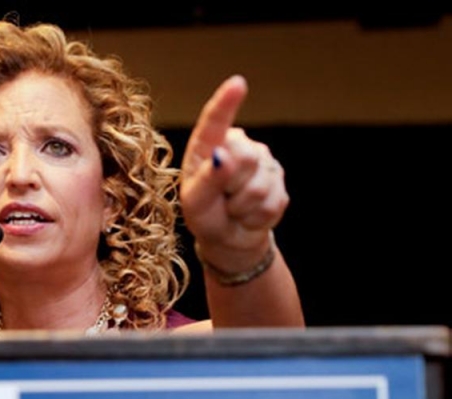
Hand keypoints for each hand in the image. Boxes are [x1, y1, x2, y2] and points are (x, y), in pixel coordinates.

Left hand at [179, 75, 288, 271]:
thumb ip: (207, 179)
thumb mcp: (194, 202)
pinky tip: (249, 214)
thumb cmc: (204, 216)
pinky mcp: (280, 183)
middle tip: (222, 199)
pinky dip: (257, 217)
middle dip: (232, 188)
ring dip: (243, 207)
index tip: (237, 84)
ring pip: (260, 186)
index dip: (226, 104)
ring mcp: (262, 163)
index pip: (215, 123)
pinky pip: (273, 202)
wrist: (228, 239)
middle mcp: (238, 147)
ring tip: (233, 208)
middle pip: (246, 160)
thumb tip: (224, 155)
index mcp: (208, 146)